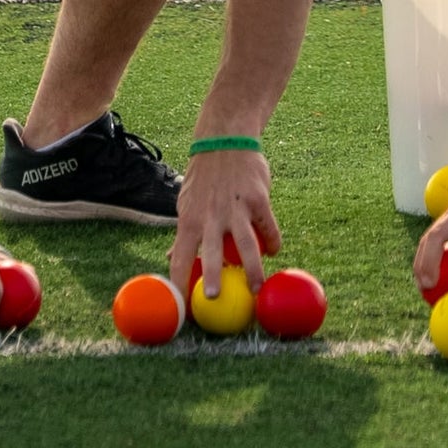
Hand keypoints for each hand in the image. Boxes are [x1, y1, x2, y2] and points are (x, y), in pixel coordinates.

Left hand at [168, 148, 281, 296]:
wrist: (226, 140)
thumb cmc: (205, 176)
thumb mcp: (186, 202)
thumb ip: (184, 230)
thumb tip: (173, 256)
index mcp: (189, 220)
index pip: (180, 258)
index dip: (179, 283)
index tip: (182, 307)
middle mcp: (211, 217)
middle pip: (212, 254)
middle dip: (212, 278)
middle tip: (214, 300)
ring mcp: (236, 209)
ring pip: (246, 246)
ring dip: (252, 270)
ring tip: (257, 289)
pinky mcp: (258, 200)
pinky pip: (268, 228)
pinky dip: (273, 242)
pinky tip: (274, 251)